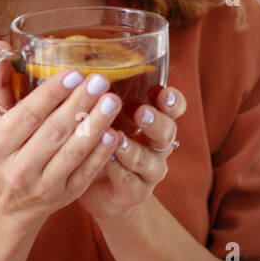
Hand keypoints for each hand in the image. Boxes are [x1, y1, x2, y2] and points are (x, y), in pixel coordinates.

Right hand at [0, 40, 124, 225]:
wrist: (6, 206)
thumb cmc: (1, 154)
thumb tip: (0, 47)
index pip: (27, 114)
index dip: (51, 94)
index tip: (73, 73)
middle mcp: (18, 168)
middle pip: (53, 131)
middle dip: (79, 104)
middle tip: (100, 80)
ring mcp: (43, 185)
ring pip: (73, 152)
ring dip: (95, 125)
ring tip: (112, 101)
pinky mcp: (64, 196)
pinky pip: (86, 173)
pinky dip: (101, 154)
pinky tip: (114, 133)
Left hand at [78, 84, 186, 223]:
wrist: (101, 192)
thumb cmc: (103, 143)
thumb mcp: (108, 117)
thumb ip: (105, 97)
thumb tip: (85, 68)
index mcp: (154, 121)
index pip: (173, 107)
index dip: (172, 101)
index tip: (163, 92)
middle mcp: (157, 146)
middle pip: (167, 132)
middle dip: (156, 122)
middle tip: (142, 113)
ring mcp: (149, 171)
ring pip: (149, 160)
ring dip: (134, 149)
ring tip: (118, 139)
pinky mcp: (135, 193)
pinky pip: (129, 182)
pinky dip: (118, 170)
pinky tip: (105, 161)